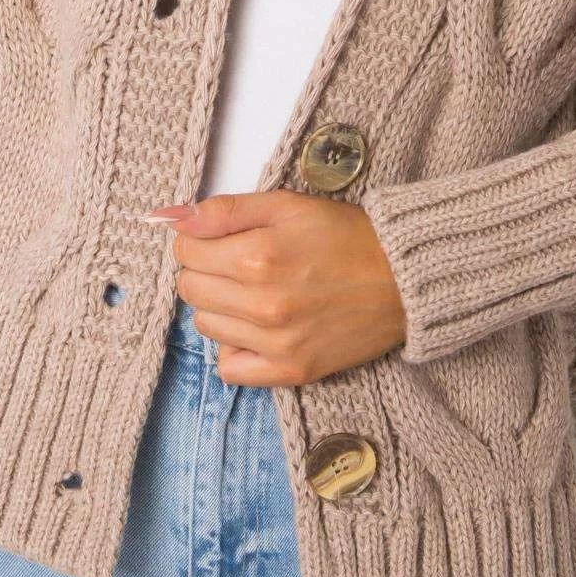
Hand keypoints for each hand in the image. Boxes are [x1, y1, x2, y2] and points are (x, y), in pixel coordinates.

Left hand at [148, 190, 407, 385]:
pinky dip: (235, 348)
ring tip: (253, 292)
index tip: (221, 239)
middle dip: (206, 270)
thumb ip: (225, 211)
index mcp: (257, 256)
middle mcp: (262, 304)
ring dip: (219, 307)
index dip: (198, 240)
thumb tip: (173, 218)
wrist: (402, 279)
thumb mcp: (285, 204)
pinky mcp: (291, 371)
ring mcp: (276, 343)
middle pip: (190, 289)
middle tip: (239, 262)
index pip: (185, 251)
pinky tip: (256, 329)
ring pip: (205, 326)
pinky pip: (229, 368)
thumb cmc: (345, 235)